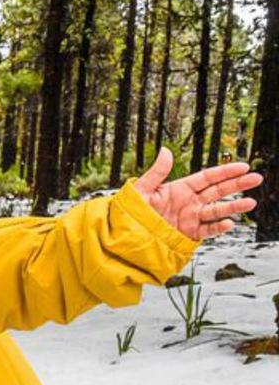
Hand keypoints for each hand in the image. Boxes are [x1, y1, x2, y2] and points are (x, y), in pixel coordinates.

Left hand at [134, 147, 262, 240]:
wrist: (128, 234)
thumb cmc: (132, 210)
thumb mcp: (143, 189)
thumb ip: (157, 172)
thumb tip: (165, 151)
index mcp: (180, 188)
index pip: (208, 177)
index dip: (225, 172)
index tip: (243, 166)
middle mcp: (189, 202)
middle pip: (218, 191)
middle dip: (237, 185)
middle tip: (256, 178)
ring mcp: (191, 218)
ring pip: (217, 210)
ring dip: (233, 206)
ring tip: (250, 203)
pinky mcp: (188, 233)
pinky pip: (206, 230)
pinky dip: (217, 227)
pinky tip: (228, 223)